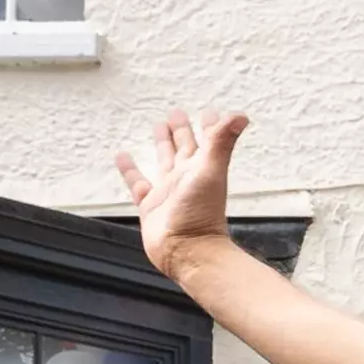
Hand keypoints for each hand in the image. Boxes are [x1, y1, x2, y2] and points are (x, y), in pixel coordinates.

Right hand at [114, 109, 247, 282]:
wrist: (186, 250)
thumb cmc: (202, 215)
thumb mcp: (212, 170)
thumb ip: (222, 141)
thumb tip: (241, 116)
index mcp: (202, 167)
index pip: (208, 140)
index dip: (210, 126)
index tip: (210, 112)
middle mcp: (186, 177)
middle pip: (184, 146)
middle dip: (181, 130)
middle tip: (177, 113)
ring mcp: (168, 191)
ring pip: (164, 160)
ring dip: (162, 144)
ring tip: (157, 126)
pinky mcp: (150, 205)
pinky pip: (138, 183)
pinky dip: (130, 169)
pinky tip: (123, 157)